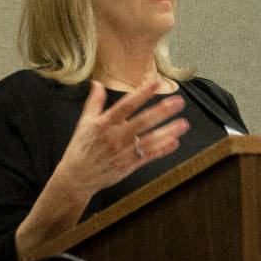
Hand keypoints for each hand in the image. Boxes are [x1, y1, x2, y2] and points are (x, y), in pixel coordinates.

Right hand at [53, 80, 189, 198]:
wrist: (77, 177)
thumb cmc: (81, 147)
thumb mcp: (84, 122)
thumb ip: (94, 102)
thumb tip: (97, 83)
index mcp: (105, 123)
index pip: (126, 105)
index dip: (141, 94)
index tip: (155, 83)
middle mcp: (116, 136)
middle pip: (143, 121)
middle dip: (162, 111)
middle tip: (179, 102)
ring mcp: (124, 152)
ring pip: (150, 140)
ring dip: (168, 132)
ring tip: (184, 124)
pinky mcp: (129, 165)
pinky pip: (149, 156)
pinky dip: (162, 150)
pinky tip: (175, 142)